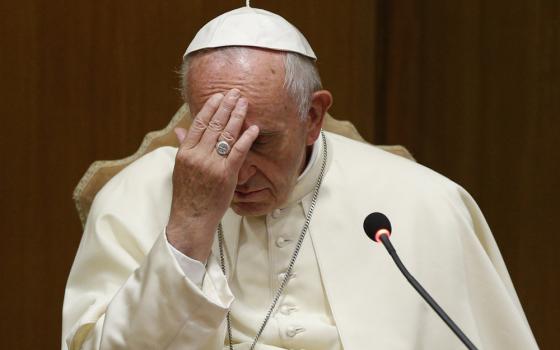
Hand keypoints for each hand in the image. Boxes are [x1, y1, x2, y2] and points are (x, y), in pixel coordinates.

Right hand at [166, 89, 258, 261]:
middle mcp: (197, 156)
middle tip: (235, 92)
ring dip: (237, 116)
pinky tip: (253, 128)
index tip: (218, 96)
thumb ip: (183, 147)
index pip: (198, 124)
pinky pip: (237, 152)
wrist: (191, 218)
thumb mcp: (180, 169)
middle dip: (226, 106)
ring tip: (244, 103)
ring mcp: (211, 164)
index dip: (210, 108)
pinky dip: (246, 138)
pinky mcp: (225, 174)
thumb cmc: (187, 195)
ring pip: (226, 134)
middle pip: (213, 125)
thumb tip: (180, 131)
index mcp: (185, 153)